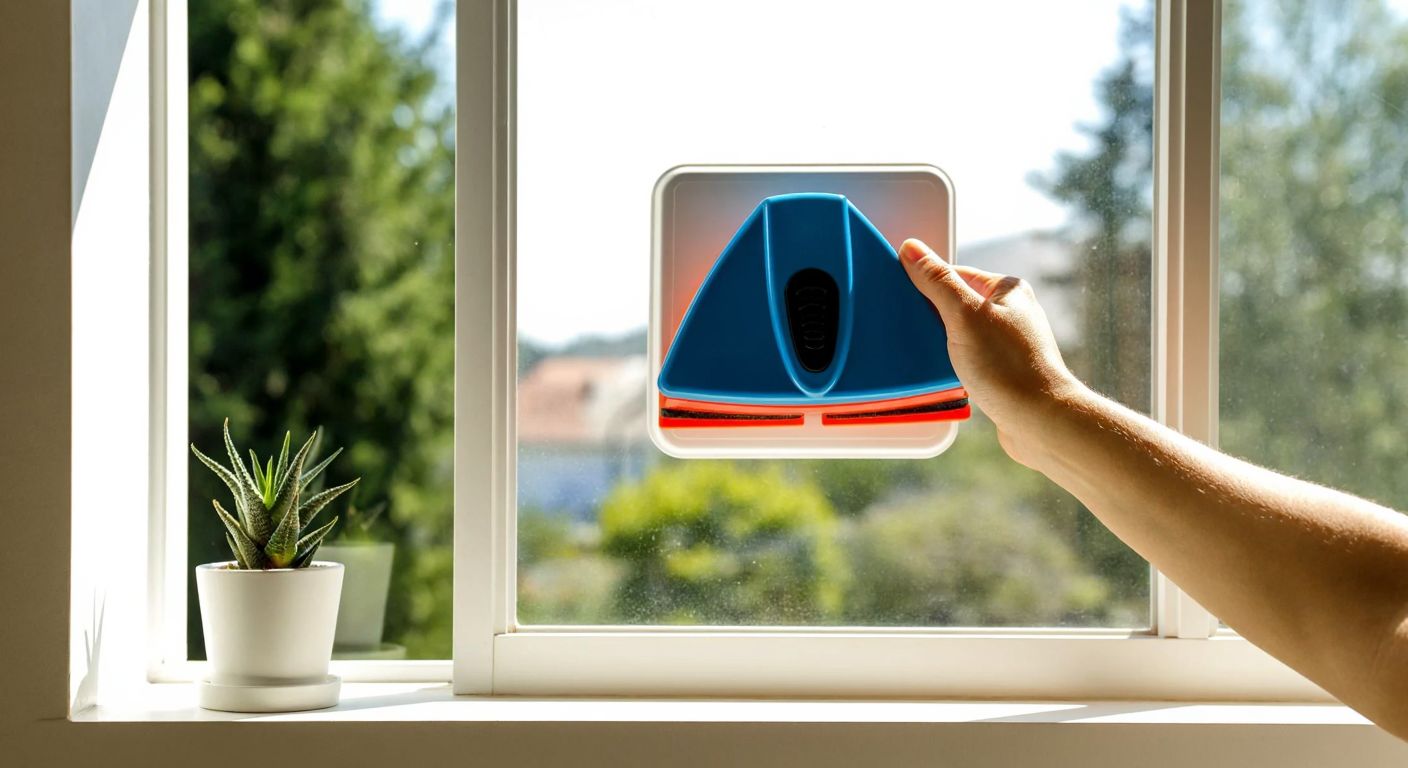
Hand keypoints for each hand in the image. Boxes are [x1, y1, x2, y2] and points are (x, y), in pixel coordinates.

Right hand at [897, 238, 1081, 466]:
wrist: (1038, 420)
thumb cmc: (1009, 367)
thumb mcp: (963, 315)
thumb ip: (936, 281)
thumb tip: (912, 249)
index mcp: (1008, 290)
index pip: (955, 274)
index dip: (927, 286)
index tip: (905, 298)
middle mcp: (1012, 314)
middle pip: (957, 305)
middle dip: (934, 319)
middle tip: (918, 332)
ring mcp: (1009, 343)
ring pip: (961, 335)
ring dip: (943, 346)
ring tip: (933, 357)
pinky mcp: (1004, 371)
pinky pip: (969, 360)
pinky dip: (954, 366)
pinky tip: (946, 376)